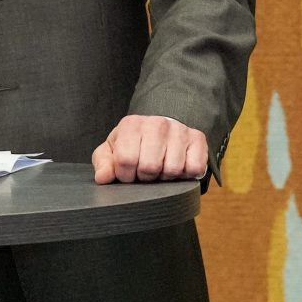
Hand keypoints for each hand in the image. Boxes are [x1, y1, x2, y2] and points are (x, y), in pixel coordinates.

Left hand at [93, 115, 211, 182]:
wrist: (160, 131)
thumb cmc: (133, 145)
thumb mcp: (112, 151)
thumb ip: (104, 164)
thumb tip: (103, 177)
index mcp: (132, 124)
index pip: (126, 160)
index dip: (125, 175)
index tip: (128, 174)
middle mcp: (157, 123)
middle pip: (150, 166)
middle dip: (146, 177)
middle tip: (145, 172)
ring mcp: (180, 130)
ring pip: (173, 169)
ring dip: (166, 176)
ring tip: (161, 169)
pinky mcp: (198, 138)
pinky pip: (195, 168)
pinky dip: (186, 174)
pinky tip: (178, 167)